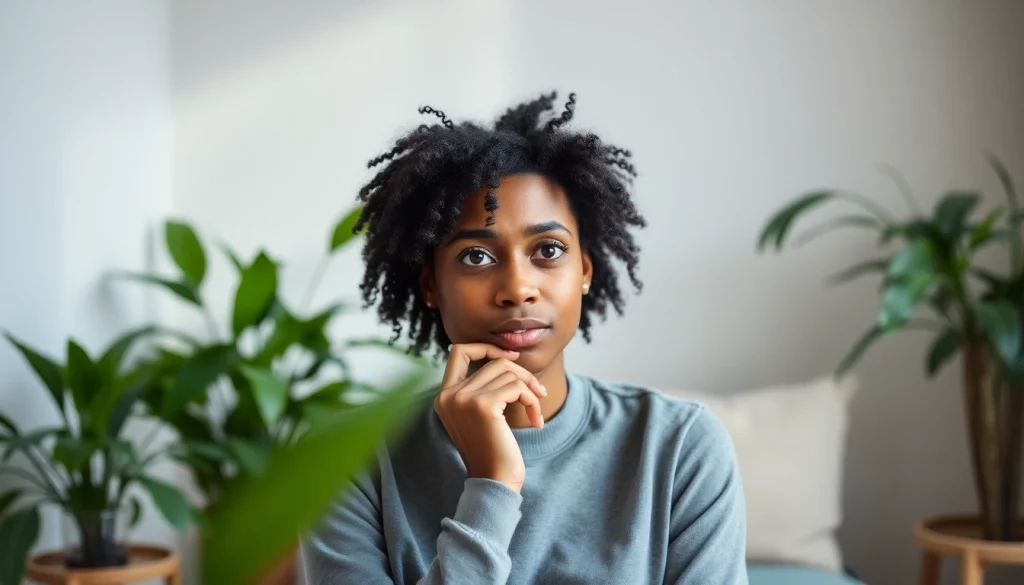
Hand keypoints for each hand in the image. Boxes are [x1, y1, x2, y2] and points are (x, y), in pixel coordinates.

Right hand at [434, 343, 546, 492]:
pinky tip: (535, 420)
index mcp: (443, 396)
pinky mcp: (483, 406)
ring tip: (534, 411)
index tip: (512, 357)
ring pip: (508, 372)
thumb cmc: (494, 451)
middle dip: (522, 374)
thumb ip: (483, 387)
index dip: (487, 348)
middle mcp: (448, 395)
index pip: (459, 351)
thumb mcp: (481, 415)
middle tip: (538, 392)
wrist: (495, 482)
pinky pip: (517, 387)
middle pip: (493, 361)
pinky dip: (531, 401)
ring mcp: (463, 399)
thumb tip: (508, 356)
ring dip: (529, 390)